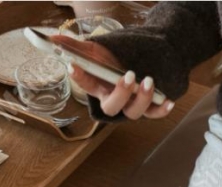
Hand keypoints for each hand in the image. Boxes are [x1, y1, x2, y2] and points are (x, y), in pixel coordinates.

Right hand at [50, 35, 174, 119]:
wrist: (139, 60)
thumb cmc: (113, 59)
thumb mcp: (95, 49)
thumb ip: (75, 46)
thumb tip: (53, 37)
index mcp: (98, 87)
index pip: (85, 84)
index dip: (79, 77)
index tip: (73, 65)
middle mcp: (113, 99)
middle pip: (112, 107)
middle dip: (120, 94)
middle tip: (128, 76)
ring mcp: (130, 105)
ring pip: (134, 112)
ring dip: (142, 98)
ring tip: (148, 81)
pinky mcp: (148, 106)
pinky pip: (154, 114)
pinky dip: (161, 110)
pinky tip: (168, 101)